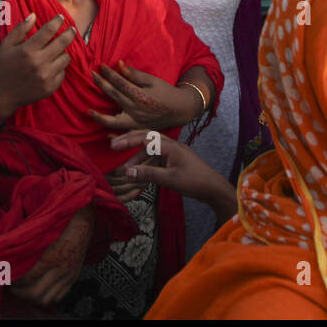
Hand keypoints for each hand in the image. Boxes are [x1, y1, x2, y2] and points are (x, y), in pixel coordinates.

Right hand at [0, 14, 74, 120]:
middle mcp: (38, 63)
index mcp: (27, 50)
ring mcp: (46, 76)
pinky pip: (63, 73)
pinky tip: (51, 66)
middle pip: (62, 43)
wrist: (1, 95)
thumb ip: (20, 29)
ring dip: (63, 52)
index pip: (48, 31)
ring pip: (65, 58)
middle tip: (72, 29)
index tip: (61, 17)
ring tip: (57, 51)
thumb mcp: (6, 45)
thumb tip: (33, 15)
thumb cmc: (3, 67)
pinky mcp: (50, 87)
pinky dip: (59, 68)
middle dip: (69, 34)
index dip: (57, 22)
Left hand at [9, 206, 92, 307]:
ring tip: (22, 291)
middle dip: (19, 292)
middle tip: (10, 287)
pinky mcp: (73, 278)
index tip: (6, 277)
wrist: (84, 225)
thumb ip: (29, 244)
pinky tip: (38, 291)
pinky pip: (58, 297)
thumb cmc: (63, 224)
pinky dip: (46, 297)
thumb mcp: (43, 232)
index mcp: (52, 256)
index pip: (28, 278)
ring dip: (31, 298)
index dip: (15, 281)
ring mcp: (68, 275)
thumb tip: (10, 252)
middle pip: (35, 292)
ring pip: (46, 298)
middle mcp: (61, 269)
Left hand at [89, 62, 197, 131]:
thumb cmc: (166, 92)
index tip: (100, 66)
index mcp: (141, 96)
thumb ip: (134, 74)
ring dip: (99, 116)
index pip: (120, 83)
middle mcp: (136, 110)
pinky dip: (112, 135)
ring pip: (112, 121)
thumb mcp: (152, 80)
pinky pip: (121, 134)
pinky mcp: (137, 130)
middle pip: (113, 96)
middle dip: (101, 84)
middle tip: (91, 75)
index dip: (109, 74)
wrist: (180, 110)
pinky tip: (104, 133)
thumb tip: (119, 65)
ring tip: (88, 111)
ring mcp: (135, 122)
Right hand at [106, 131, 234, 218]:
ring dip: (137, 158)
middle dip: (129, 142)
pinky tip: (139, 173)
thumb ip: (148, 174)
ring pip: (150, 151)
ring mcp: (173, 153)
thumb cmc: (194, 181)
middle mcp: (170, 145)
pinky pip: (156, 159)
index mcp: (170, 146)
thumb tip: (127, 172)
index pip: (145, 138)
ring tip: (126, 170)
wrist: (213, 188)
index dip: (128, 140)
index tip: (113, 146)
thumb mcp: (169, 179)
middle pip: (146, 139)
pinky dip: (146, 164)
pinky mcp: (174, 162)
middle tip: (113, 147)